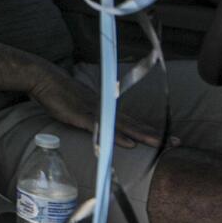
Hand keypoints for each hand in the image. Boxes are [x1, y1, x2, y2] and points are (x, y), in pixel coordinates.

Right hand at [27, 68, 164, 149]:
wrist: (44, 78)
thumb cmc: (59, 93)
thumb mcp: (79, 107)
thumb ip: (92, 118)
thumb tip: (102, 128)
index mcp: (105, 108)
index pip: (132, 122)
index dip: (150, 130)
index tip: (168, 138)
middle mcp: (105, 109)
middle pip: (134, 124)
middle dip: (156, 134)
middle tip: (177, 142)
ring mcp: (95, 112)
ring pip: (124, 126)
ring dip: (143, 135)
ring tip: (160, 144)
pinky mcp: (82, 116)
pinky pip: (103, 128)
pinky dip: (116, 135)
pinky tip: (128, 143)